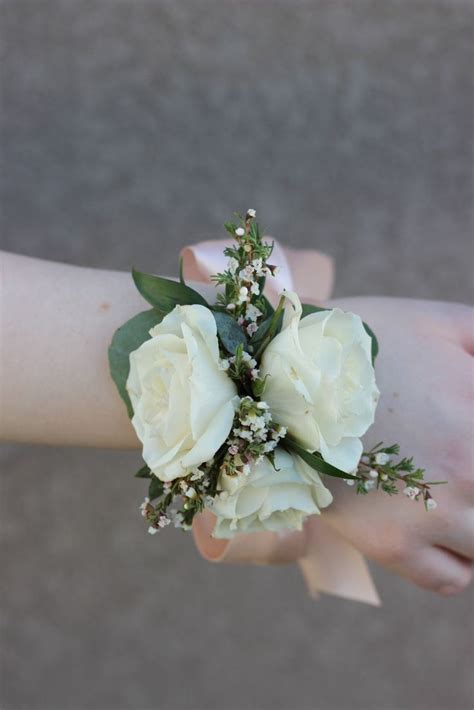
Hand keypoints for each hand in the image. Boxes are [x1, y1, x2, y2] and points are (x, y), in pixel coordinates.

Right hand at [321, 296, 473, 595]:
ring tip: (457, 493)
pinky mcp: (389, 545)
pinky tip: (446, 529)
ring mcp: (430, 515)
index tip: (467, 426)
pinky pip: (451, 578)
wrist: (283, 377)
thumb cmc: (365, 342)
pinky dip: (460, 561)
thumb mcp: (443, 322)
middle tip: (458, 458)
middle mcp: (468, 472)